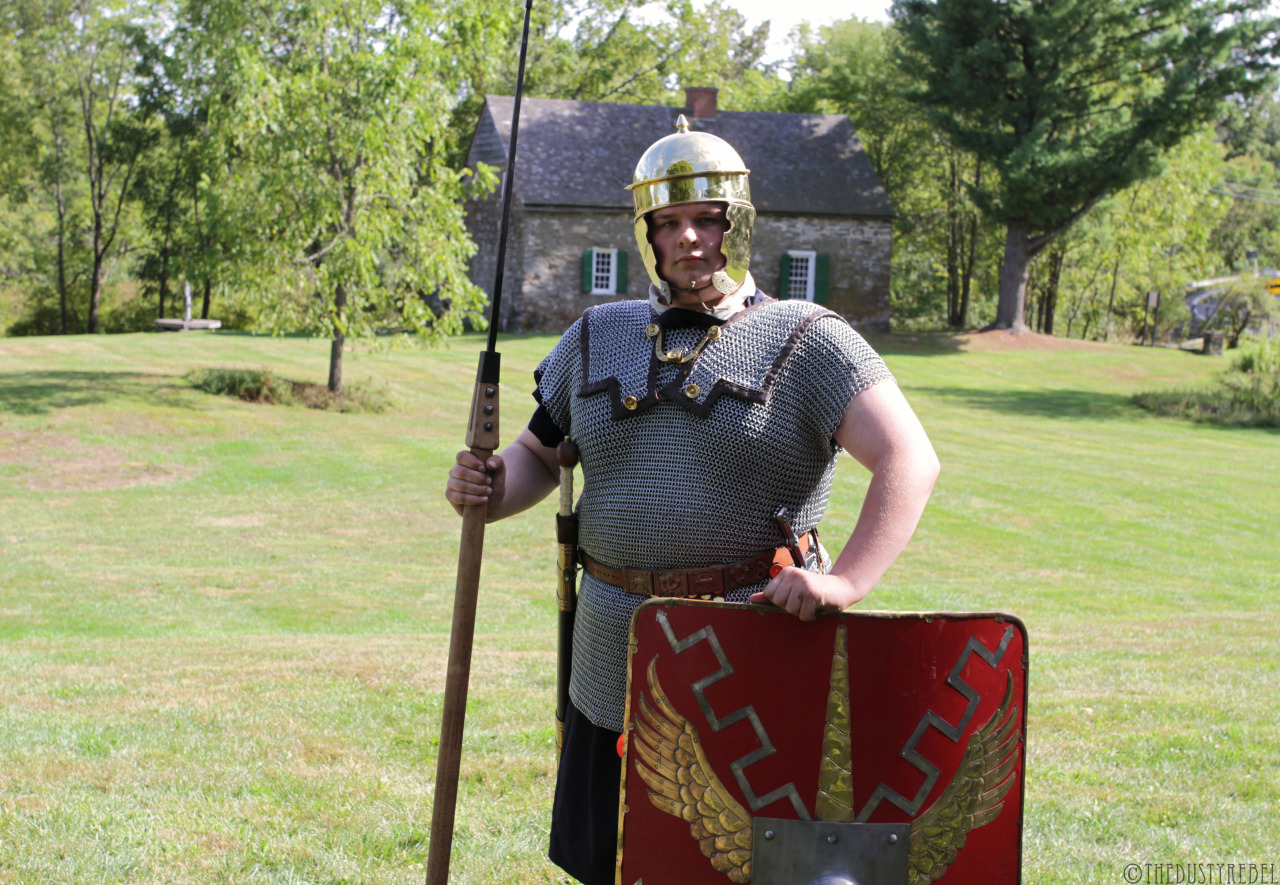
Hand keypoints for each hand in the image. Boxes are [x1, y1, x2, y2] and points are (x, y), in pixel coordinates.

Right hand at [444, 450, 504, 516]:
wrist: (493, 502)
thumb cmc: (494, 484)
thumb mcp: (500, 472)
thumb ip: (498, 462)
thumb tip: (490, 463)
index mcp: (465, 461)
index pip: (462, 456)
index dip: (472, 462)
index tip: (484, 469)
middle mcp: (455, 471)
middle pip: (461, 471)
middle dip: (478, 478)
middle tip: (489, 482)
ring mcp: (451, 483)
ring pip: (460, 485)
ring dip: (477, 489)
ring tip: (488, 491)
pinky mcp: (451, 496)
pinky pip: (458, 497)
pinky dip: (473, 499)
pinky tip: (483, 499)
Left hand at [749, 569, 867, 621]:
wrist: (842, 588)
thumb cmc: (815, 591)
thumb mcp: (792, 590)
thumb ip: (772, 595)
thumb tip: (751, 600)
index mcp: (785, 573)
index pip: (769, 595)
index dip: (781, 602)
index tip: (794, 598)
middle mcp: (793, 575)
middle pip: (779, 603)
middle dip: (791, 608)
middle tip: (804, 602)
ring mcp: (802, 584)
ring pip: (790, 610)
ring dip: (802, 612)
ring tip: (811, 604)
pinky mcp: (812, 594)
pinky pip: (803, 615)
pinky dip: (810, 616)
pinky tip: (817, 608)